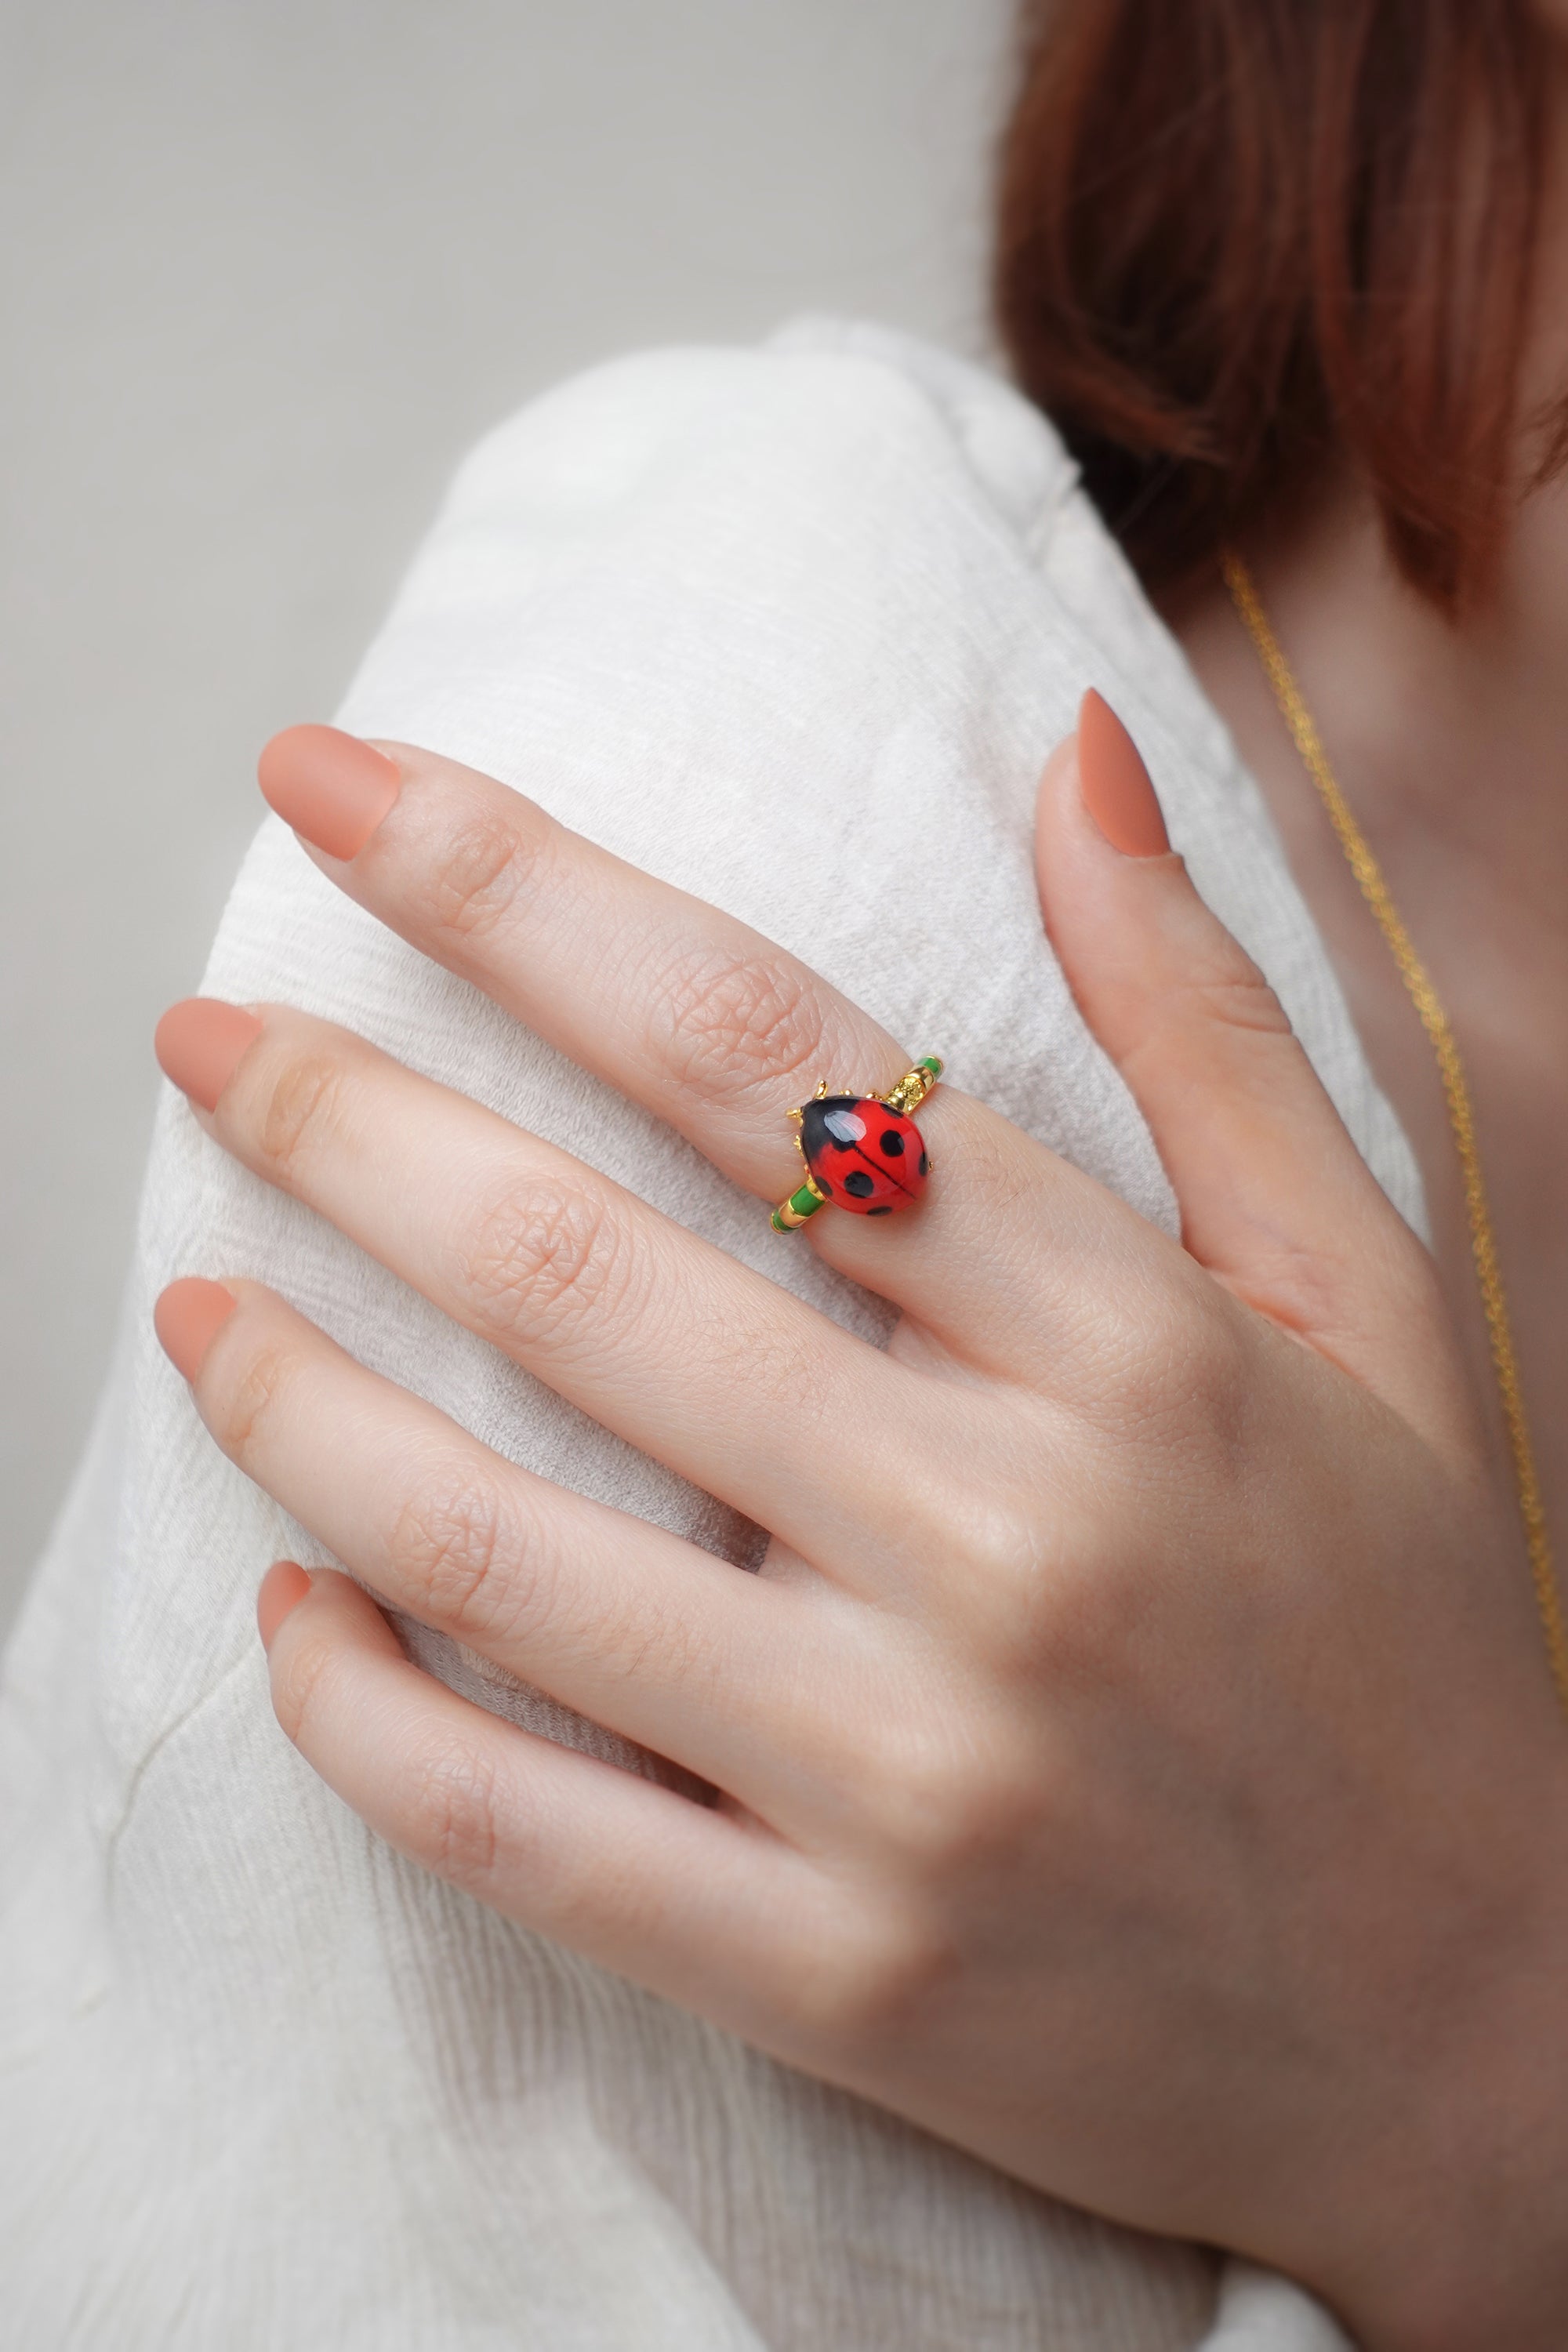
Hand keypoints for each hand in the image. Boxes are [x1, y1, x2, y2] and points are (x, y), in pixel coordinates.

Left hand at [152, 711, 1567, 2348]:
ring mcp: (911, 1774)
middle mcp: (1013, 1543)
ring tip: (190, 1303)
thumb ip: (1208, 1023)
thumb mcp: (1366, 1304)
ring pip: (502, 1556)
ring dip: (294, 1399)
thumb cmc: (1408, 1635)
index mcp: (1138, 1346)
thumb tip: (1075, 751)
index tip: (341, 788)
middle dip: (344, 1119)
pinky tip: (288, 1602)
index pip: (758, 1050)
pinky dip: (359, 1710)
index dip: (515, 889)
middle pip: (584, 1273)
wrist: (1486, 2029)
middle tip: (204, 1039)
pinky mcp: (839, 1972)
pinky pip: (520, 1832)